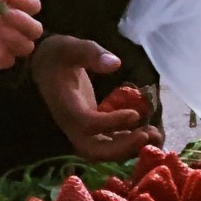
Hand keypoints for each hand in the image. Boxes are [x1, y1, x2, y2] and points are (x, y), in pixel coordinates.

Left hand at [0, 0, 42, 71]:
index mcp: (10, 8)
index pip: (32, 5)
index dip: (26, 1)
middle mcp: (13, 27)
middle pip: (36, 29)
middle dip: (25, 22)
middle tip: (5, 15)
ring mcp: (6, 45)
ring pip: (28, 46)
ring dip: (17, 39)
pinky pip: (10, 61)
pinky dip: (4, 54)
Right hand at [30, 34, 162, 160]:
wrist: (45, 67)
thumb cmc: (58, 55)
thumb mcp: (71, 47)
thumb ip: (91, 53)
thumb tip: (115, 64)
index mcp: (65, 103)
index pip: (86, 123)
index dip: (111, 123)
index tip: (135, 113)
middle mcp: (71, 123)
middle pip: (93, 150)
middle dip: (121, 148)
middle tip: (145, 135)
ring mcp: (80, 129)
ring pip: (103, 153)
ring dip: (129, 149)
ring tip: (154, 134)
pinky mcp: (91, 130)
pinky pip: (109, 145)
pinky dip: (129, 145)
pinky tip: (149, 132)